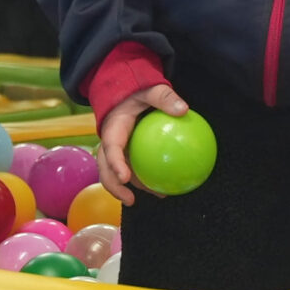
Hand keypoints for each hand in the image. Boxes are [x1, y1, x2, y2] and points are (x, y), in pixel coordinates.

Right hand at [95, 82, 190, 205]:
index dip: (115, 164)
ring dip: (134, 188)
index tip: (125, 177)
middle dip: (114, 187)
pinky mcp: (127, 155)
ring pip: (118, 174)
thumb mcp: (151, 90)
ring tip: (158, 195)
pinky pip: (134, 169)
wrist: (128, 94)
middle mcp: (111, 143)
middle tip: (130, 199)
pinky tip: (166, 186)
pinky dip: (147, 179)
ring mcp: (118, 152)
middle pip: (106, 169)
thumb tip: (183, 109)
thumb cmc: (138, 93)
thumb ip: (165, 97)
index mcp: (113, 129)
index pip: (110, 148)